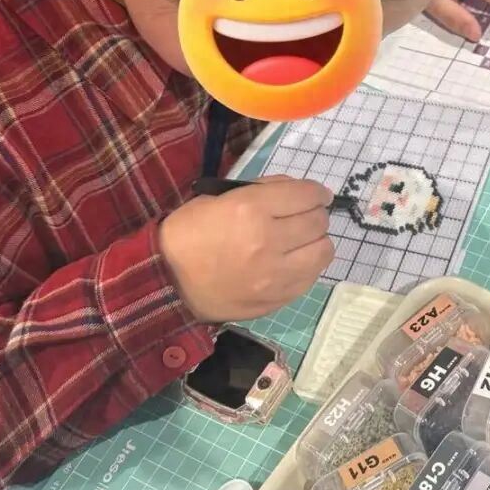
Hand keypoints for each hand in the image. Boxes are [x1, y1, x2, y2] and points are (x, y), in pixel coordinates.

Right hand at [160, 178, 333, 322]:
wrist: (167, 280)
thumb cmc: (191, 232)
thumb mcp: (220, 197)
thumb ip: (263, 191)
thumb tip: (298, 193)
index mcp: (250, 209)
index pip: (306, 194)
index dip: (318, 192)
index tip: (318, 195)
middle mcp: (268, 241)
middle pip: (318, 222)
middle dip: (316, 215)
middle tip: (305, 217)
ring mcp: (274, 275)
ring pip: (323, 251)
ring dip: (316, 242)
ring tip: (302, 241)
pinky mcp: (275, 299)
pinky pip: (311, 278)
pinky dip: (308, 266)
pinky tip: (293, 262)